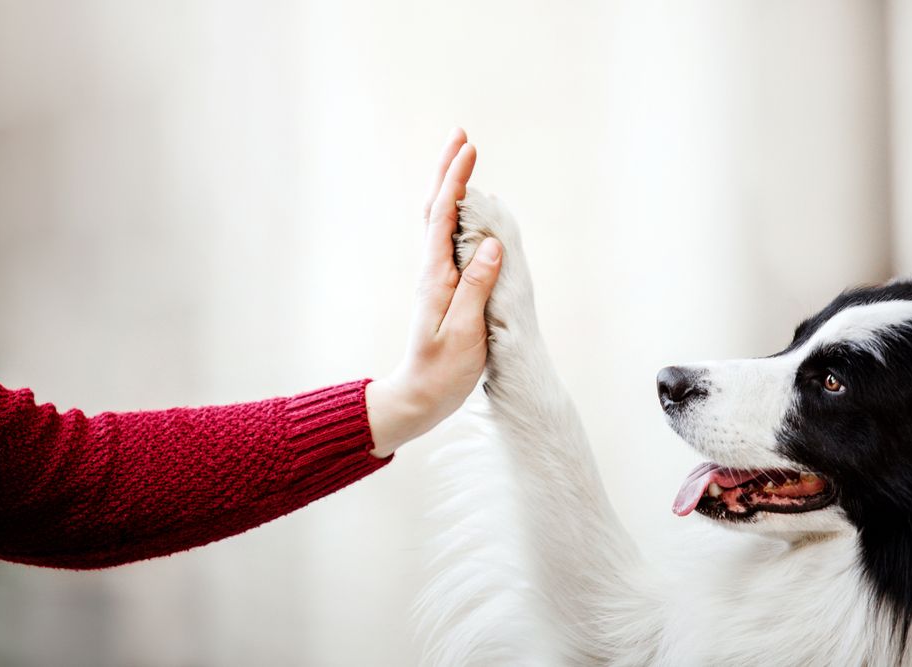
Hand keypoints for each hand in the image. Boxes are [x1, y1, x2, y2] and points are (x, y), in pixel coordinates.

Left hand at [365, 129, 502, 457]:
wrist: (421, 395)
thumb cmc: (443, 370)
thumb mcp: (464, 331)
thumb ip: (477, 286)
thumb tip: (491, 244)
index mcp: (436, 276)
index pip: (443, 216)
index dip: (456, 180)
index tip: (469, 149)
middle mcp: (432, 270)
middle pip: (435, 209)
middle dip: (448, 171)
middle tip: (461, 136)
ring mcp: (437, 278)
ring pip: (439, 221)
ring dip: (450, 187)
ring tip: (463, 159)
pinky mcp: (444, 288)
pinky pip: (447, 240)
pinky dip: (454, 213)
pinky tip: (465, 209)